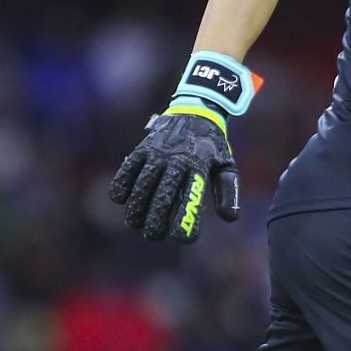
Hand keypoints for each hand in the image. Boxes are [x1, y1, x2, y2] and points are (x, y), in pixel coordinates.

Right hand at [109, 112, 239, 241]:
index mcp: (199, 167)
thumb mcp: (227, 165)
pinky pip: (129, 168)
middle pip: (163, 194)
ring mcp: (158, 153)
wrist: (196, 111)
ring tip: (135, 223)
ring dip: (136, 206)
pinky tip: (120, 199)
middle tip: (153, 236)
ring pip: (143, 184)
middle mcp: (177, 160)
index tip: (182, 239)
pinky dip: (122, 183)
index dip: (187, 219)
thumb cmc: (212, 147)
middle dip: (156, 218)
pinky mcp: (143, 148)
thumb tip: (230, 217)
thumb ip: (228, 191)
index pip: (192, 197)